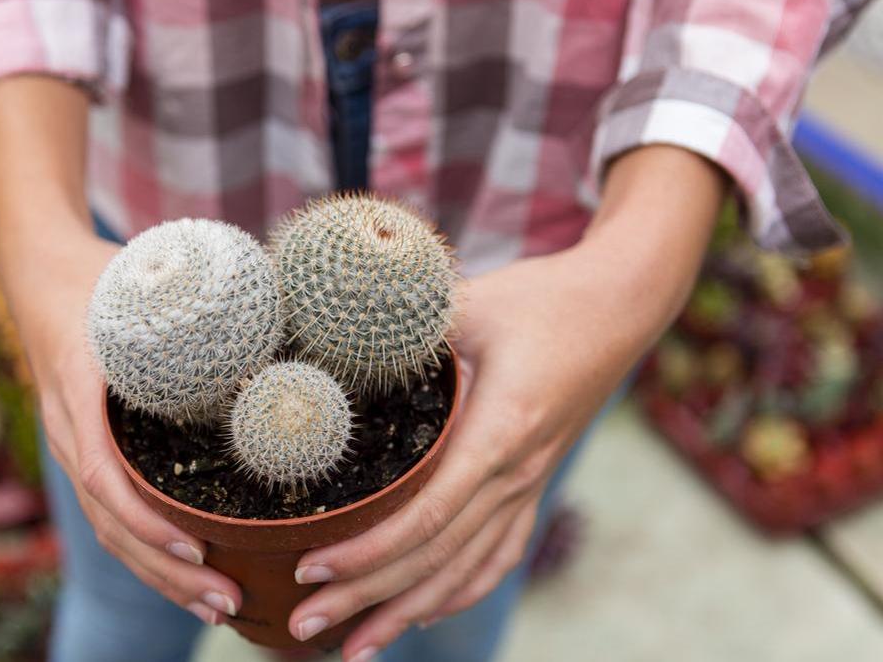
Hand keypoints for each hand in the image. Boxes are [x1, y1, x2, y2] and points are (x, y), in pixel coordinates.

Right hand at [0, 75, 243, 626]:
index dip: (148, 520)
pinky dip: (151, 549)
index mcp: (78, 394)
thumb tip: (276, 335)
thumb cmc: (100, 276)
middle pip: (112, 523)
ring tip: (220, 605)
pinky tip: (192, 570)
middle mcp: (68, 432)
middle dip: (170, 571)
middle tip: (230, 600)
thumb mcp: (139, 286)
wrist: (40, 270)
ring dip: (163, 575)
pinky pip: (114, 512)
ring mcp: (73, 447)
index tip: (198, 547)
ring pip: (112, 530)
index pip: (102, 476)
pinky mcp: (88, 450)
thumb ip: (191, 312)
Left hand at [288, 247, 671, 657]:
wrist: (622, 304)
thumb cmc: (542, 298)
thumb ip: (408, 328)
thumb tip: (331, 331)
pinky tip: (423, 614)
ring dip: (407, 612)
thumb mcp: (470, 303)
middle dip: (367, 598)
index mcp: (498, 433)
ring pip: (466, 570)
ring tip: (353, 647)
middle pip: (436, 559)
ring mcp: (529, 484)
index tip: (311, 568)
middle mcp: (516, 473)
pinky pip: (497, 553)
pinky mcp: (533, 482)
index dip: (368, 553)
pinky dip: (458, 590)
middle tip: (303, 627)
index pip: (427, 516)